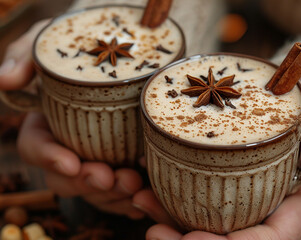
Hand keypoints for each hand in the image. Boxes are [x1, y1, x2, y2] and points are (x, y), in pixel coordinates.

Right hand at [0, 21, 144, 218]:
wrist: (123, 54)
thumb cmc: (82, 50)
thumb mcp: (51, 42)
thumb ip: (25, 57)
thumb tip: (5, 81)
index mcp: (46, 123)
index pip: (36, 147)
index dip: (49, 158)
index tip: (71, 163)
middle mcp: (69, 146)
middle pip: (68, 178)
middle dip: (87, 183)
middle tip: (109, 177)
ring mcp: (95, 159)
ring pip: (97, 190)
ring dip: (114, 194)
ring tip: (135, 185)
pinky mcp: (121, 165)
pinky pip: (122, 192)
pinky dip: (133, 199)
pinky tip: (147, 198)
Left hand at [132, 79, 300, 239]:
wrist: (268, 109)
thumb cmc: (292, 113)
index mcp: (288, 204)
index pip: (267, 238)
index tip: (198, 238)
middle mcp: (256, 209)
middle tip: (157, 234)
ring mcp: (228, 200)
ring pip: (197, 226)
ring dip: (165, 223)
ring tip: (140, 202)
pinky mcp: (204, 185)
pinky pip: (181, 203)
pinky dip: (158, 202)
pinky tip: (138, 189)